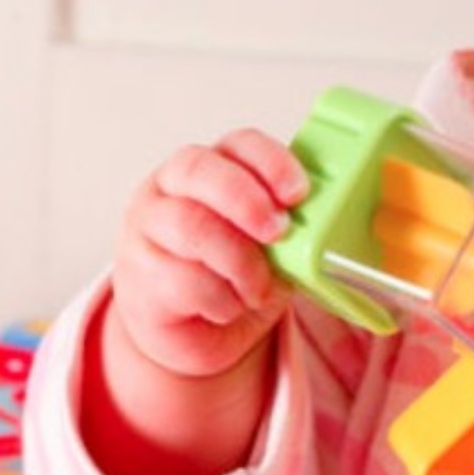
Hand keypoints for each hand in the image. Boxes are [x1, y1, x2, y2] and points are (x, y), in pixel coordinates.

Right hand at [80, 130, 306, 474]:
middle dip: (246, 200)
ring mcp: (150, 227)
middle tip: (278, 233)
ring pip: (191, 225)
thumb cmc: (237, 277)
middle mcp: (174, 187)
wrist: (195, 330)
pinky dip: (219, 300)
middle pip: (201, 170)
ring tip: (256, 289)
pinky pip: (181, 279)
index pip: (239, 144)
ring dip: (238, 262)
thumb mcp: (274, 251)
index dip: (270, 162)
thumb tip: (333, 230)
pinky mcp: (141, 273)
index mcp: (215, 168)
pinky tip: (228, 307)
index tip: (299, 192)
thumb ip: (293, 232)